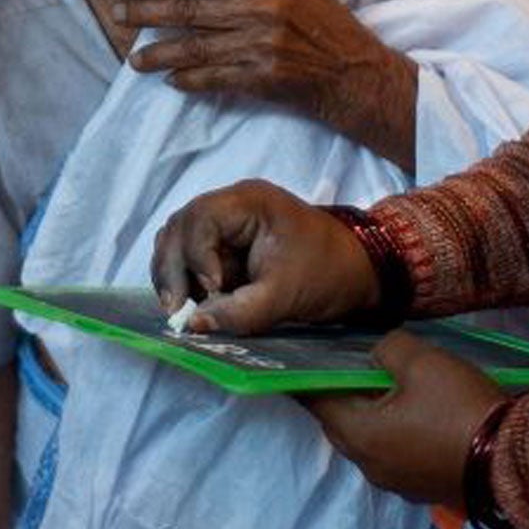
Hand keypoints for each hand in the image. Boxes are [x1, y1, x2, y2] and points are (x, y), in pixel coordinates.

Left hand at [113, 0, 418, 169]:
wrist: (355, 72)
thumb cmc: (326, 19)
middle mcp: (260, 10)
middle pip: (190, 9)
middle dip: (147, 12)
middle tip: (117, 12)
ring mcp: (259, 46)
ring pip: (194, 49)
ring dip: (159, 54)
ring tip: (134, 59)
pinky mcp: (259, 78)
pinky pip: (211, 79)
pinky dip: (188, 80)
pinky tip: (170, 80)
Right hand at [150, 179, 378, 333]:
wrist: (355, 272)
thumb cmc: (328, 273)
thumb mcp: (286, 296)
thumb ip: (240, 312)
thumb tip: (194, 326)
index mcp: (249, 202)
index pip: (200, 219)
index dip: (196, 255)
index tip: (213, 288)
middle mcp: (231, 206)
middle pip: (180, 227)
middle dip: (173, 268)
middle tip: (177, 310)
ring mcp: (226, 224)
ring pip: (177, 241)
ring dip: (173, 275)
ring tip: (181, 309)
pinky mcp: (224, 246)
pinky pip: (189, 257)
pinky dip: (184, 279)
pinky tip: (191, 304)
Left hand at [303, 331, 503, 506]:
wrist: (509, 460)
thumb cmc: (457, 407)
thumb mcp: (421, 361)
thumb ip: (387, 350)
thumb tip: (377, 357)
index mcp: (359, 435)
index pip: (318, 402)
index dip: (309, 377)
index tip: (300, 359)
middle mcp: (369, 465)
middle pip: (341, 425)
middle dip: (340, 396)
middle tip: (346, 367)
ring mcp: (396, 482)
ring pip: (369, 442)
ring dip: (369, 417)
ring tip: (381, 388)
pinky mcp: (421, 488)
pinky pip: (394, 455)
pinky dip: (393, 434)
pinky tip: (412, 416)